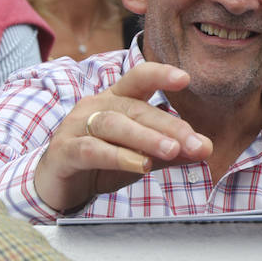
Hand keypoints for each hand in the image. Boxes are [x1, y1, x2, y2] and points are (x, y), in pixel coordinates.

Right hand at [33, 62, 214, 211]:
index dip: (160, 74)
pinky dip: (118, 156)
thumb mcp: (140, 156)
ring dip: (146, 138)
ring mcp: (76, 127)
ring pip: (114, 125)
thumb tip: (205, 147)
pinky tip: (139, 165)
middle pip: (134, 108)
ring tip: (172, 151)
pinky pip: (92, 150)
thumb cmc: (100, 162)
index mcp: (115, 99)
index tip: (186, 78)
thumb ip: (170, 151)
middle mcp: (95, 106)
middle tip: (194, 143)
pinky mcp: (63, 151)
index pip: (138, 78)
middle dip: (168, 125)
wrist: (56, 186)